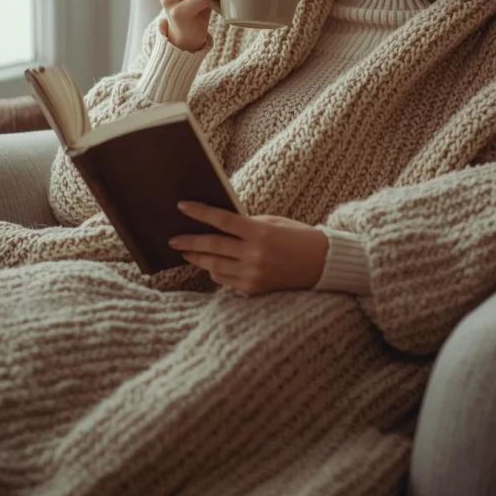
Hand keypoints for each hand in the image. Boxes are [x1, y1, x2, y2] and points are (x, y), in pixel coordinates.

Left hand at [169, 202, 328, 295]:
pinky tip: (209, 264)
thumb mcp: (273, 222)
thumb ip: (246, 224)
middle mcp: (255, 254)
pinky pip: (225, 280)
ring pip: (214, 265)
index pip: (222, 220)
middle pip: (212, 245)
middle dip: (189, 241)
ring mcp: (253, 274)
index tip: (182, 206)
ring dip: (198, 258)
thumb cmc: (296, 236)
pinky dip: (214, 271)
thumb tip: (217, 224)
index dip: (200, 212)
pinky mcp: (254, 289)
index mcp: (260, 232)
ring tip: (187, 251)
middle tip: (173, 239)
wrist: (321, 264)